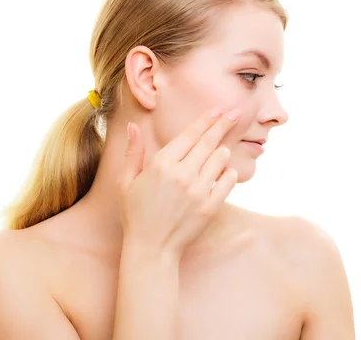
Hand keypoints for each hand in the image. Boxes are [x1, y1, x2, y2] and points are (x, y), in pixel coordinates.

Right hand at [117, 107, 240, 257]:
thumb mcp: (126, 182)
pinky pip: (228, 181)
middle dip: (223, 124)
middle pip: (209, 141)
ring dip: (223, 151)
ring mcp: (198, 191)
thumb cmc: (136, 214)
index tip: (218, 110)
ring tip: (221, 150)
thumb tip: (134, 126)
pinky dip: (229, 173)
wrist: (151, 249)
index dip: (206, 120)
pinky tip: (224, 172)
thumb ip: (133, 153)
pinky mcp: (210, 206)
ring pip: (220, 159)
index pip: (190, 135)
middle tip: (234, 113)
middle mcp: (181, 174)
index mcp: (161, 165)